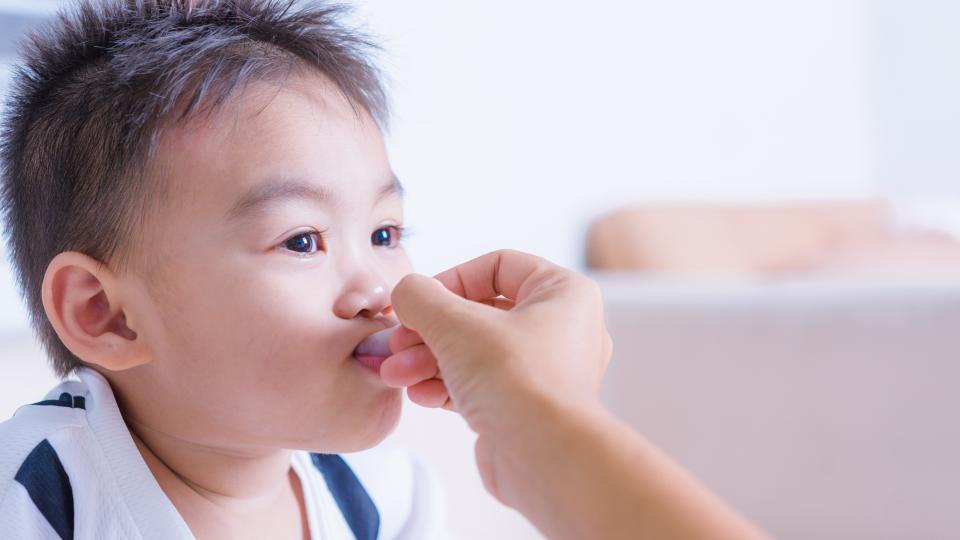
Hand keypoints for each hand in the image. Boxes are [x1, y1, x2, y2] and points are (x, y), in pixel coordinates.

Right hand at [380, 249, 612, 502]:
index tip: (422, 300)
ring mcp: (546, 372)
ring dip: (430, 360)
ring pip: (476, 352)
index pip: (499, 266)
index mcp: (562, 293)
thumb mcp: (455, 323)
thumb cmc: (516, 380)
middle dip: (429, 330)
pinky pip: (482, 385)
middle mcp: (562, 329)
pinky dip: (448, 386)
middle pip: (481, 314)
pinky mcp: (528, 408)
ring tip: (397, 374)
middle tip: (398, 342)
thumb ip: (421, 297)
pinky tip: (420, 395)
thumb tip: (407, 293)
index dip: (452, 279)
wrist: (544, 457)